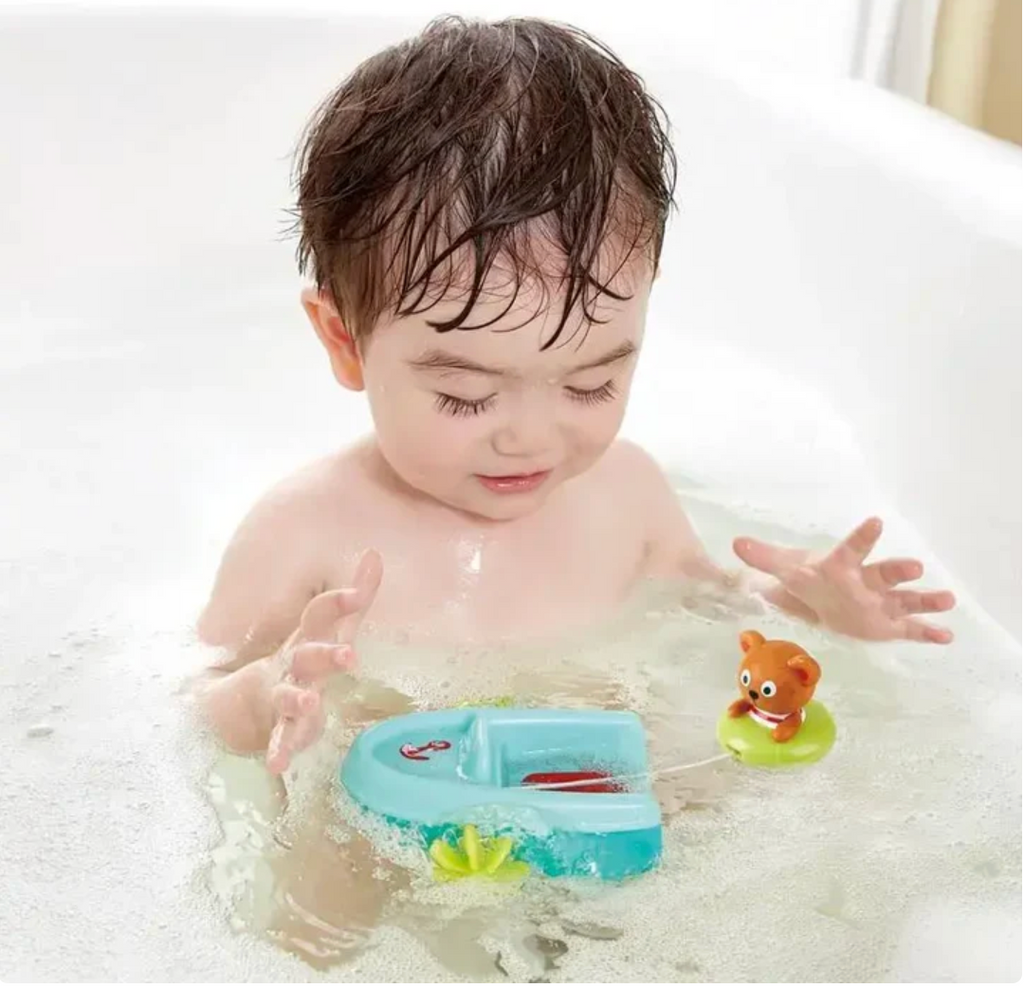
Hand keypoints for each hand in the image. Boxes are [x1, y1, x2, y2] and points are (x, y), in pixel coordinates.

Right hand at [266, 550, 382, 773]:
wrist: (254, 696)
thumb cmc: (308, 656)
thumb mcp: (335, 627)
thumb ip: (358, 592)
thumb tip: (373, 553)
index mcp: (308, 636)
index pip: (320, 613)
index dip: (339, 602)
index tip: (359, 594)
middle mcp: (294, 662)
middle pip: (308, 653)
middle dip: (327, 653)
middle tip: (350, 656)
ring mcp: (284, 694)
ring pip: (289, 695)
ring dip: (298, 699)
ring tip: (312, 702)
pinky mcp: (282, 726)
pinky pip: (280, 739)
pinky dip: (279, 751)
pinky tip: (277, 764)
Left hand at [733, 517, 954, 643]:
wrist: (819, 599)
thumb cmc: (806, 579)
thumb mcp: (785, 570)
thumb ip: (763, 557)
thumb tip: (736, 542)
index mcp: (842, 565)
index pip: (853, 547)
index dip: (863, 536)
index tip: (876, 521)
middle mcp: (867, 580)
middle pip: (885, 572)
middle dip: (899, 569)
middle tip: (915, 566)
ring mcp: (881, 602)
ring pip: (906, 599)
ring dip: (926, 598)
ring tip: (947, 598)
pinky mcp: (888, 624)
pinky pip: (911, 628)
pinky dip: (928, 632)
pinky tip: (947, 635)